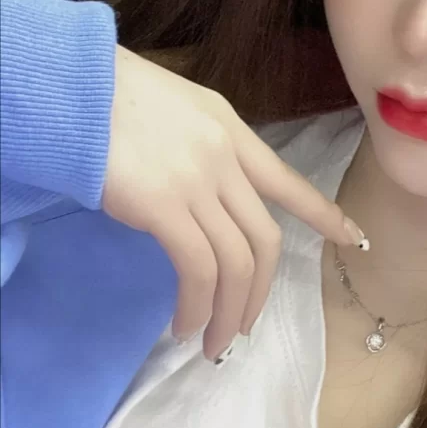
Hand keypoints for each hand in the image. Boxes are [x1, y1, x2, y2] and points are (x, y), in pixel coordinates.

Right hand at [104, 48, 366, 360]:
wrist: (74, 84)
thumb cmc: (114, 95)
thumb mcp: (179, 110)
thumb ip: (205, 151)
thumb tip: (208, 200)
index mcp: (232, 131)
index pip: (288, 180)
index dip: (323, 215)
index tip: (353, 239)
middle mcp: (225, 157)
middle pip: (265, 239)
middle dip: (260, 293)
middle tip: (243, 328)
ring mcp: (198, 181)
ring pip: (237, 261)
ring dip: (229, 312)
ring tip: (213, 343)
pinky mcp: (165, 205)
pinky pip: (198, 269)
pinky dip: (197, 305)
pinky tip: (185, 324)